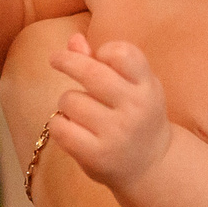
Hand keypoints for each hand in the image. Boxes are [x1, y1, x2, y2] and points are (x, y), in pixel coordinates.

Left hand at [48, 35, 171, 191]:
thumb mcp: (133, 86)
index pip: (123, 54)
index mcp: (147, 87)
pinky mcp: (97, 156)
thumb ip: (104, 62)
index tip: (98, 56)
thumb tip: (74, 40)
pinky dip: (58, 123)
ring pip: (70, 100)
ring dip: (67, 101)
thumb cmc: (137, 116)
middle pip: (91, 73)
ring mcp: (116, 134)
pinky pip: (60, 127)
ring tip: (79, 111)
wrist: (152, 166)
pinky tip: (70, 127)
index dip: (106, 51)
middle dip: (67, 61)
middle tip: (55, 58)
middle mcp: (135, 109)